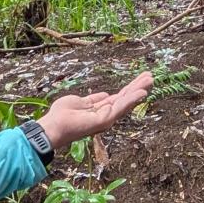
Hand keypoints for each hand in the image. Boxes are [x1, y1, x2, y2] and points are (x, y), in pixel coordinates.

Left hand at [36, 72, 152, 150]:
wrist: (53, 126)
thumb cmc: (62, 115)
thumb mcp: (80, 102)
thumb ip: (94, 99)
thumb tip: (105, 95)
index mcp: (100, 110)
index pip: (119, 98)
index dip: (130, 88)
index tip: (140, 78)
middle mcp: (106, 115)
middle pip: (125, 99)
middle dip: (138, 87)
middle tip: (150, 76)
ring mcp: (106, 118)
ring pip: (126, 102)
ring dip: (138, 91)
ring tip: (150, 80)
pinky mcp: (105, 120)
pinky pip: (121, 107)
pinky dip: (132, 99)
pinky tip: (141, 92)